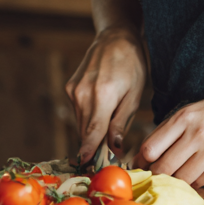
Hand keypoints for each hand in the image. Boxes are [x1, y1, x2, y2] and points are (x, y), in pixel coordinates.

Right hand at [66, 25, 147, 162]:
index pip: (93, 132)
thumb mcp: (134, 95)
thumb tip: (115, 149)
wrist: (115, 38)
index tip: (86, 166)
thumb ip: (121, 123)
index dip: (90, 152)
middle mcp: (83, 93)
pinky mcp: (69, 87)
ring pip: (80, 122)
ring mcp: (73, 90)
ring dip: (91, 131)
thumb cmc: (131, 65)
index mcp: (102, 95)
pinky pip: (78, 111)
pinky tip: (100, 109)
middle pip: (85, 131)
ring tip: (106, 129)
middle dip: (93, 146)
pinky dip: (88, 117)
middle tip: (104, 158)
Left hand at [137, 78, 203, 187]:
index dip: (142, 162)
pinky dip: (196, 182)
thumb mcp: (196, 109)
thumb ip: (174, 128)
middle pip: (162, 168)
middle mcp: (196, 134)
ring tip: (177, 178)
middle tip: (156, 179)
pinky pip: (202, 182)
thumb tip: (150, 153)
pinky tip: (197, 175)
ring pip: (181, 179)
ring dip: (176, 182)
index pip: (150, 148)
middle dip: (156, 177)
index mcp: (184, 117)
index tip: (142, 167)